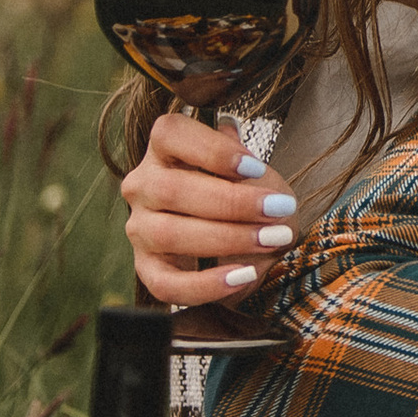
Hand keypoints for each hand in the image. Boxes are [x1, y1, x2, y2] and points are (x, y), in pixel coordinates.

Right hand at [117, 107, 298, 306]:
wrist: (249, 243)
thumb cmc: (248, 199)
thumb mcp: (255, 176)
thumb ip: (242, 162)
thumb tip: (229, 132)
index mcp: (165, 150)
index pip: (169, 134)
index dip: (212, 150)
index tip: (255, 168)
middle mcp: (143, 186)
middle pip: (171, 188)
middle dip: (232, 202)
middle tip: (277, 210)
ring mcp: (140, 228)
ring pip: (169, 234)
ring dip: (227, 239)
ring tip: (271, 240)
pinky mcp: (147, 269)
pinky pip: (166, 283)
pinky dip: (207, 284)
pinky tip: (243, 275)